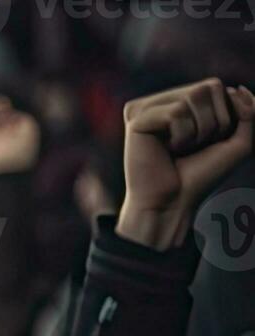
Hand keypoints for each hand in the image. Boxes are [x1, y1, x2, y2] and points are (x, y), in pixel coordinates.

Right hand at [117, 79, 254, 249]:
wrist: (173, 203)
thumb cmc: (200, 176)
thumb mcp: (238, 142)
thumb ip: (249, 112)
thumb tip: (239, 87)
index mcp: (181, 102)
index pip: (217, 87)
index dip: (226, 116)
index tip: (208, 143)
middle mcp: (163, 100)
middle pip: (210, 86)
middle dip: (216, 122)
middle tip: (196, 147)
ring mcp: (148, 108)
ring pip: (194, 96)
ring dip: (200, 130)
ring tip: (181, 149)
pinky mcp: (136, 118)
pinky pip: (176, 112)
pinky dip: (183, 136)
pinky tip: (167, 150)